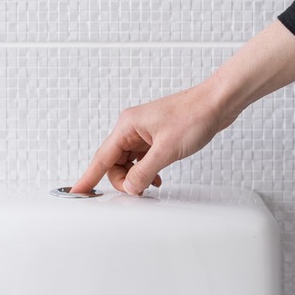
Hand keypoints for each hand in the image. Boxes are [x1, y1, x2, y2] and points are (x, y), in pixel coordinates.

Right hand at [71, 81, 237, 194]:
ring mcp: (143, 132)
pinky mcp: (155, 136)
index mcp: (127, 126)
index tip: (77, 191)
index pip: (101, 157)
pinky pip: (141, 158)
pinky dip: (145, 170)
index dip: (88, 176)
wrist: (217, 103)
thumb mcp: (166, 151)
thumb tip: (129, 187)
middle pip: (114, 162)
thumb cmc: (194, 116)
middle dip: (123, 179)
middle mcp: (131, 128)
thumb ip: (143, 172)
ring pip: (128, 162)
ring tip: (151, 183)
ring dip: (136, 176)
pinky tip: (155, 177)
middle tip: (138, 190)